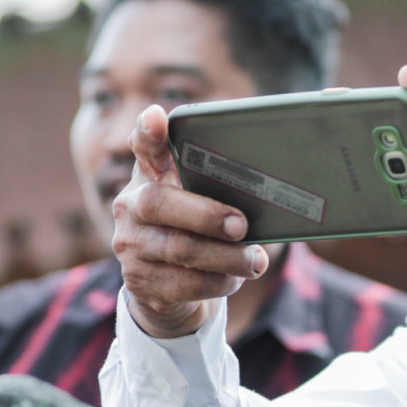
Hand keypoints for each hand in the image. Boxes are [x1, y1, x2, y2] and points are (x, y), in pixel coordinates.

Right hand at [108, 106, 268, 338]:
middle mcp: (131, 206)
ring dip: (226, 256)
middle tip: (242, 225)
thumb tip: (276, 180)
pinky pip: (184, 284)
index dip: (147, 132)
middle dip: (206, 214)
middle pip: (158, 202)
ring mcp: (130, 246)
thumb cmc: (198, 233)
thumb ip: (220, 185)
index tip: (157, 116)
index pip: (143, 146)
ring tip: (256, 260)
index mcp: (150, 176)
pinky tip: (235, 277)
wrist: (169, 290)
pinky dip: (218, 281)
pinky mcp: (140, 282)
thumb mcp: (202, 203)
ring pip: (179, 248)